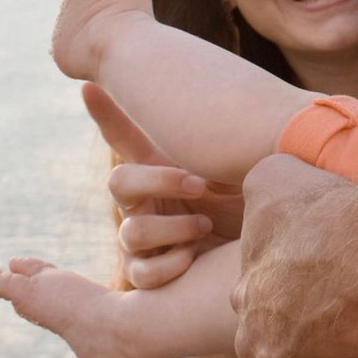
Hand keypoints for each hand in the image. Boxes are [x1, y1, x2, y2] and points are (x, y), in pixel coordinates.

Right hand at [84, 83, 243, 287]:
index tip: (87, 83)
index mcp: (160, 167)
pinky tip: (195, 255)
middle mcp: (146, 200)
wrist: (270, 250)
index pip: (125, 136)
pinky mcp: (152, 273)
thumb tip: (212, 91)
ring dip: (173, 227)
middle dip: (159, 180)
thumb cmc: (253, 204)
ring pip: (131, 232)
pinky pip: (143, 272)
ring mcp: (145, 238)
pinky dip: (172, 261)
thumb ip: (217, 136)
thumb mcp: (235, 165)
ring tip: (206, 225)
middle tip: (200, 182)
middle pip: (119, 182)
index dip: (105, 112)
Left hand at [231, 153, 357, 357]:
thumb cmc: (325, 215)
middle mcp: (262, 346)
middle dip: (311, 345)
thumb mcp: (274, 177)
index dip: (296, 295)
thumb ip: (264, 181)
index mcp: (251, 295)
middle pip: (283, 352)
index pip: (266, 302)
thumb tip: (268, 184)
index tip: (332, 284)